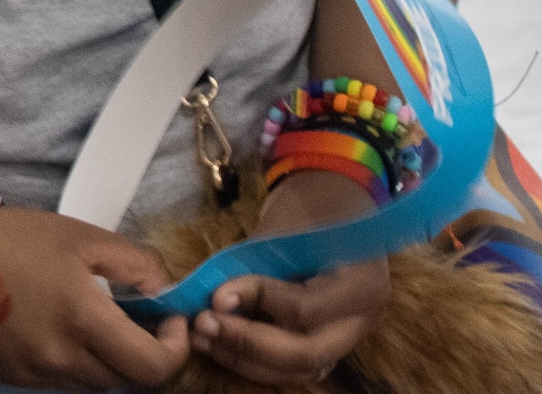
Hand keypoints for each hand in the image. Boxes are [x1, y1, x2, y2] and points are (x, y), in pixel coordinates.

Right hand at [0, 207, 188, 389]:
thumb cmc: (17, 239)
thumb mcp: (81, 235)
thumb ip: (135, 262)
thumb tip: (164, 291)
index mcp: (84, 320)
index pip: (153, 367)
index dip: (175, 349)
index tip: (171, 322)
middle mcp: (64, 358)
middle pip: (126, 380)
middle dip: (140, 352)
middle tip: (136, 320)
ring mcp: (37, 374)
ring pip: (93, 383)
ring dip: (105, 360)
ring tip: (91, 321)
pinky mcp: (15, 379)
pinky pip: (60, 380)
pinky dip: (71, 361)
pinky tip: (55, 328)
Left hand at [188, 170, 388, 383]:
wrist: (337, 197)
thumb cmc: (310, 204)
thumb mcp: (282, 225)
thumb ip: (253, 265)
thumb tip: (215, 300)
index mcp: (361, 283)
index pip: (305, 310)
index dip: (257, 304)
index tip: (216, 295)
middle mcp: (363, 319)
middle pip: (307, 354)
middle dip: (249, 344)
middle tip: (203, 326)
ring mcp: (351, 335)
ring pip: (300, 369)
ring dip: (247, 359)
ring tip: (202, 338)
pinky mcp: (331, 341)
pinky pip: (296, 365)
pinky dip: (257, 360)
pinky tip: (220, 344)